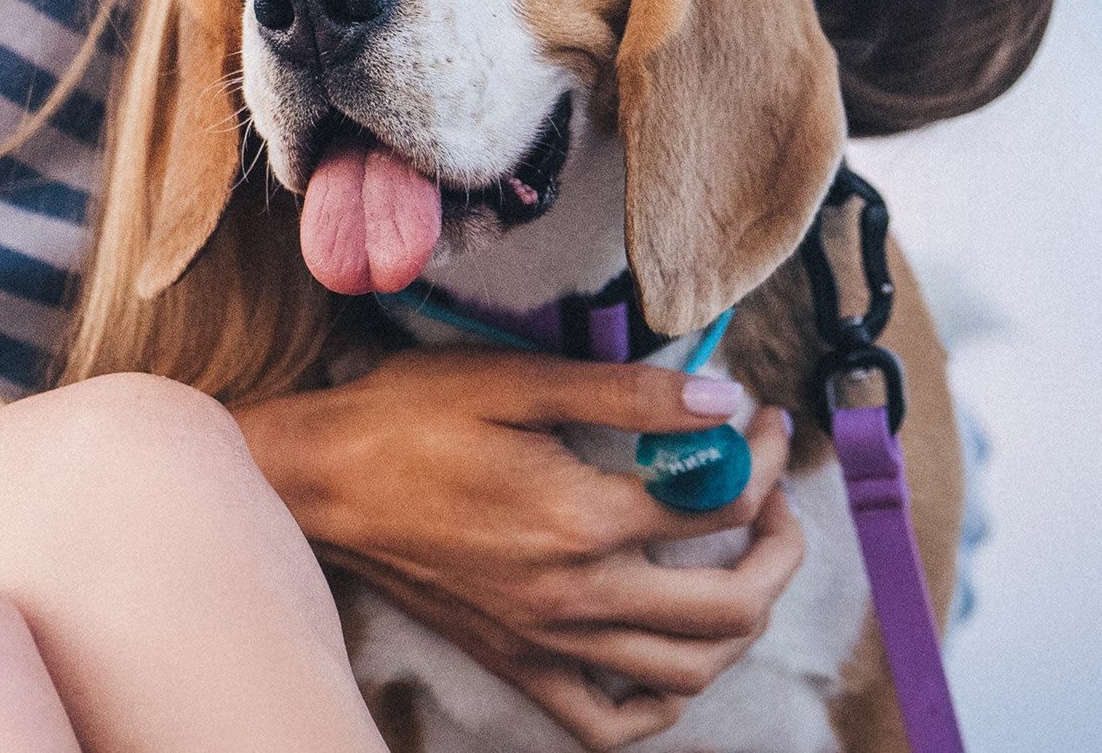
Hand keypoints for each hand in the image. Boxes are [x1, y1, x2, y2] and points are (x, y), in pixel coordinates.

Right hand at [233, 349, 804, 751]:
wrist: (320, 481)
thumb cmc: (407, 417)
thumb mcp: (515, 382)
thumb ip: (627, 394)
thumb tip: (724, 399)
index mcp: (581, 518)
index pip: (720, 501)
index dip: (762, 456)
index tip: (763, 419)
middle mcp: (575, 594)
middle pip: (730, 603)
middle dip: (780, 547)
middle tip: (778, 495)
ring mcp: (546, 640)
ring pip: (689, 669)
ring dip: (741, 619)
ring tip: (741, 561)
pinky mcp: (517, 661)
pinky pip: (608, 719)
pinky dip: (659, 701)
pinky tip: (670, 652)